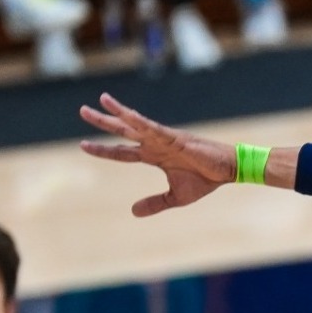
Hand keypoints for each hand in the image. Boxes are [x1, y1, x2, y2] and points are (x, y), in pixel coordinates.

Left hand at [79, 93, 235, 216]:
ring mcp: (164, 138)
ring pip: (136, 124)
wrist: (228, 171)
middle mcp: (155, 144)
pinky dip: (140, 121)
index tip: (83, 144)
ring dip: (118, 113)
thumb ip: (154, 203)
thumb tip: (132, 212)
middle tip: (83, 111)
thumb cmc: (205, 180)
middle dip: (103, 122)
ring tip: (101, 100)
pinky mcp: (175, 138)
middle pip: (123, 131)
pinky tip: (128, 114)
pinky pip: (154, 128)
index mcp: (154, 156)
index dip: (103, 150)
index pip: (122, 152)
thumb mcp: (175, 197)